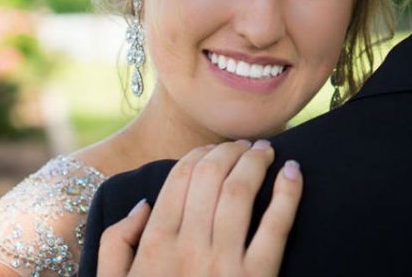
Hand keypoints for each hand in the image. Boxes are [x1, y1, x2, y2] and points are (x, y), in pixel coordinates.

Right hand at [96, 140, 302, 276]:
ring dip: (256, 162)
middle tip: (244, 146)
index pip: (180, 179)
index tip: (214, 150)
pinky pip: (277, 226)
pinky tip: (295, 172)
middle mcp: (187, 247)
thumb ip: (116, 241)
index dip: (200, 156)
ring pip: (240, 192)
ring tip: (266, 152)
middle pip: (211, 177)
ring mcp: (224, 264)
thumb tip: (144, 203)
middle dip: (229, 152)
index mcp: (154, 244)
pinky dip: (289, 194)